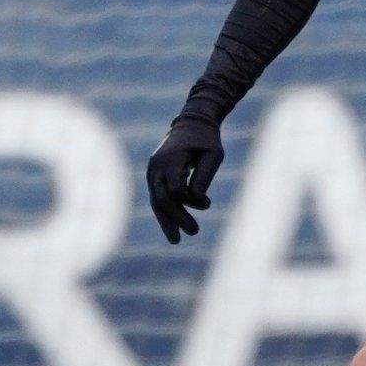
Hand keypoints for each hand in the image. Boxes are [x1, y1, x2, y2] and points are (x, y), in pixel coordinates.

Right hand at [143, 115, 224, 243]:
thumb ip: (204, 176)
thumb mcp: (213, 155)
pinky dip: (164, 214)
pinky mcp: (155, 176)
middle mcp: (157, 167)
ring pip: (156, 201)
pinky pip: (157, 198)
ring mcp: (153, 171)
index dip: (191, 201)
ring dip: (167, 222)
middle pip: (162, 199)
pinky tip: (172, 229)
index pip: (175, 190)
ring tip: (176, 241)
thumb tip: (197, 199)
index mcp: (170, 159)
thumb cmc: (206, 140)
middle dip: (177, 218)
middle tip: (195, 232)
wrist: (191, 124)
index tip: (207, 204)